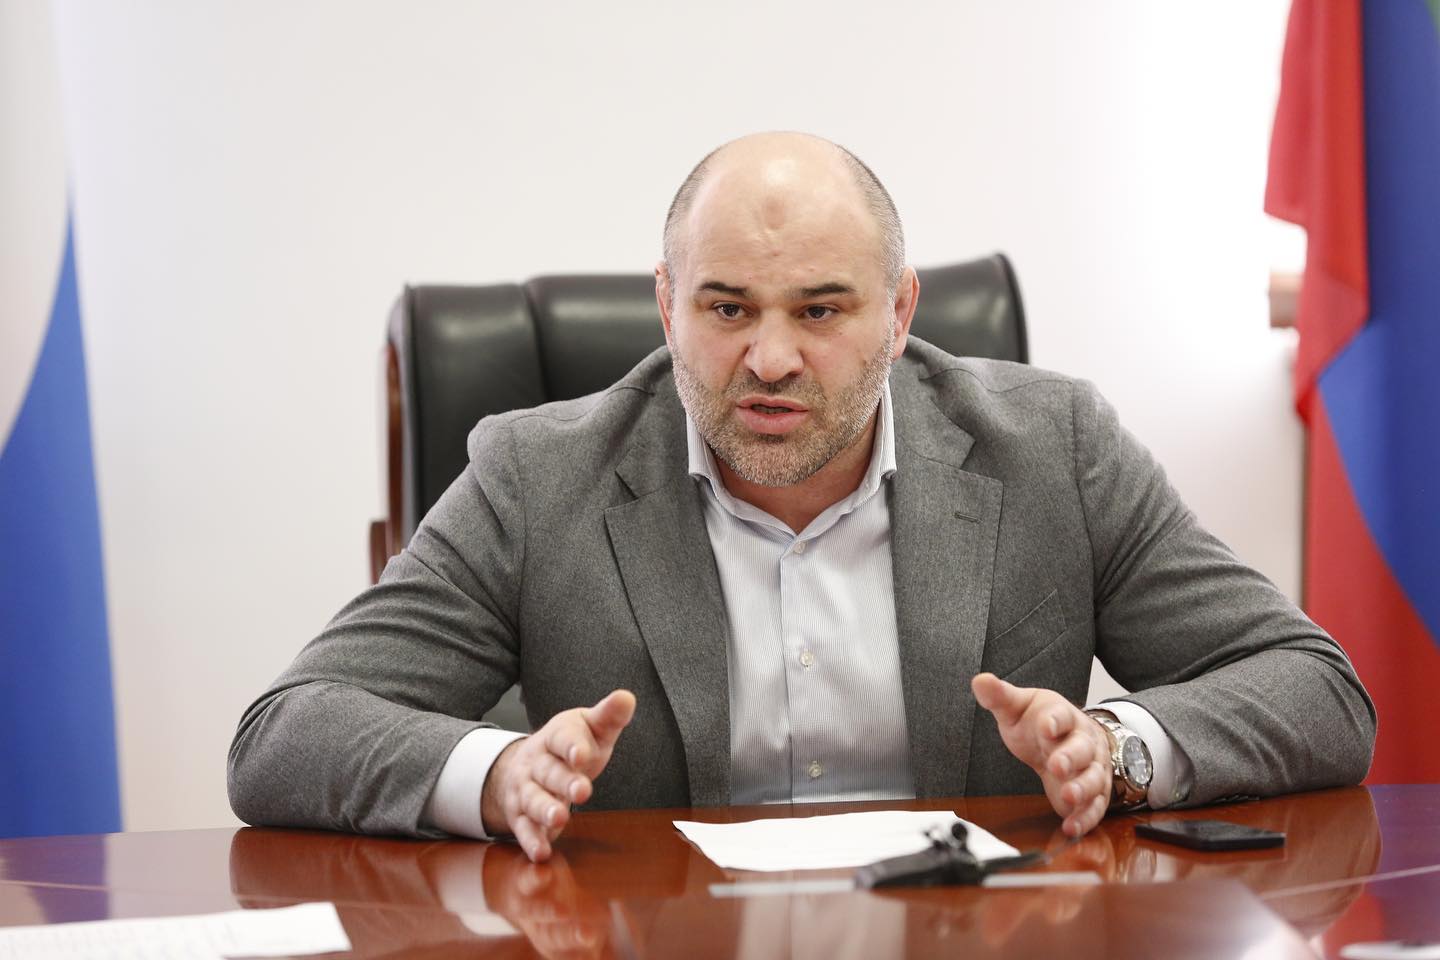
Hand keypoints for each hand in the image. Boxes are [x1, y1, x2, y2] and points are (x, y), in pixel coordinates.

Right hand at [481, 689, 636, 861]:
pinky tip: (542, 852)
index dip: (572, 746)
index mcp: (556, 737)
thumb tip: (628, 697)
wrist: (527, 763)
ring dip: (544, 810)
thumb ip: (609, 716)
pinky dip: (531, 841)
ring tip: (560, 818)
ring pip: (532, 800)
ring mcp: (525, 789)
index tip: (582, 755)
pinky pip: (524, 829)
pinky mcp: (520, 816)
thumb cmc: (571, 745)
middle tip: (582, 791)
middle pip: (548, 772)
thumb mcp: (590, 728)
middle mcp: (536, 762)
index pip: (562, 738)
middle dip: (564, 781)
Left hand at [971, 673, 1111, 836]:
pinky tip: (1071, 827)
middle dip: (1070, 758)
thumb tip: (980, 681)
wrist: (1068, 739)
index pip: (1061, 715)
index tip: (1046, 725)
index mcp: (1062, 717)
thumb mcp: (1018, 707)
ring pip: (1093, 778)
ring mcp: (1091, 768)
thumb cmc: (1041, 722)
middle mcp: (1082, 742)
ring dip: (1082, 788)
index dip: (1054, 720)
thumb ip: (1000, 697)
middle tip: (1057, 766)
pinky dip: (1085, 818)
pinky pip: (1094, 807)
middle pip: (1081, 749)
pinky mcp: (1093, 794)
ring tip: (1069, 796)